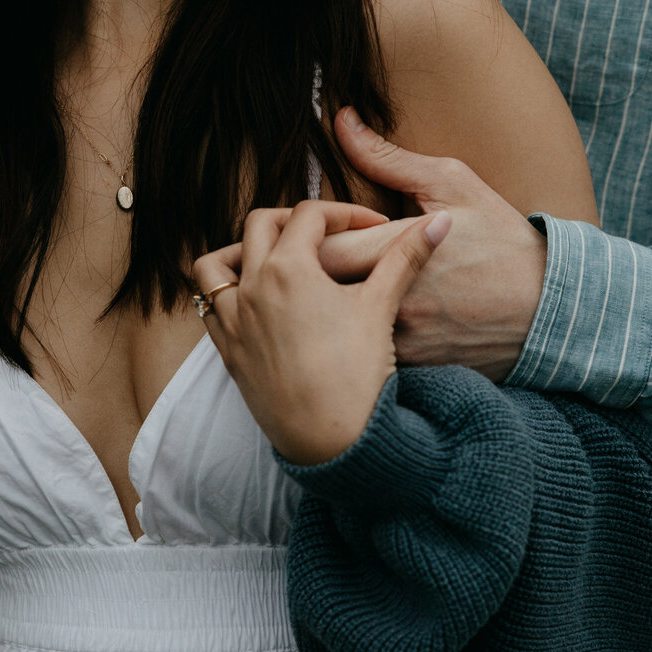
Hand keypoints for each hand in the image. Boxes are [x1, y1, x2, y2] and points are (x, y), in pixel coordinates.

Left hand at [192, 201, 449, 465]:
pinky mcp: (228, 350)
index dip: (345, 211)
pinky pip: (209, 306)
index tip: (370, 226)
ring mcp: (233, 319)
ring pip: (216, 263)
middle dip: (294, 220)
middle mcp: (251, 286)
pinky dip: (224, 292)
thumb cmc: (357, 373)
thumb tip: (442, 221)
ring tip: (275, 258)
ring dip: (241, 250)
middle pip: (260, 224)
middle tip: (326, 235)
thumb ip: (407, 256)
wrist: (331, 441)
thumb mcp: (383, 306)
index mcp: (287, 267)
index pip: (309, 213)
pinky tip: (255, 301)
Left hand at [332, 107, 546, 381]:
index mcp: (399, 250)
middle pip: (316, 290)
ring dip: (326, 307)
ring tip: (331, 291)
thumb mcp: (452, 184)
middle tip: (315, 258)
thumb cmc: (501, 238)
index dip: (307, 237)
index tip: (320, 229)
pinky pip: (362, 354)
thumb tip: (342, 121)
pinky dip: (354, 336)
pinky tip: (358, 325)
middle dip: (307, 272)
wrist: (551, 309)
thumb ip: (387, 158)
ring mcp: (403, 340)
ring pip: (336, 326)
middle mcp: (396, 301)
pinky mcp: (411, 368)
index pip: (319, 246)